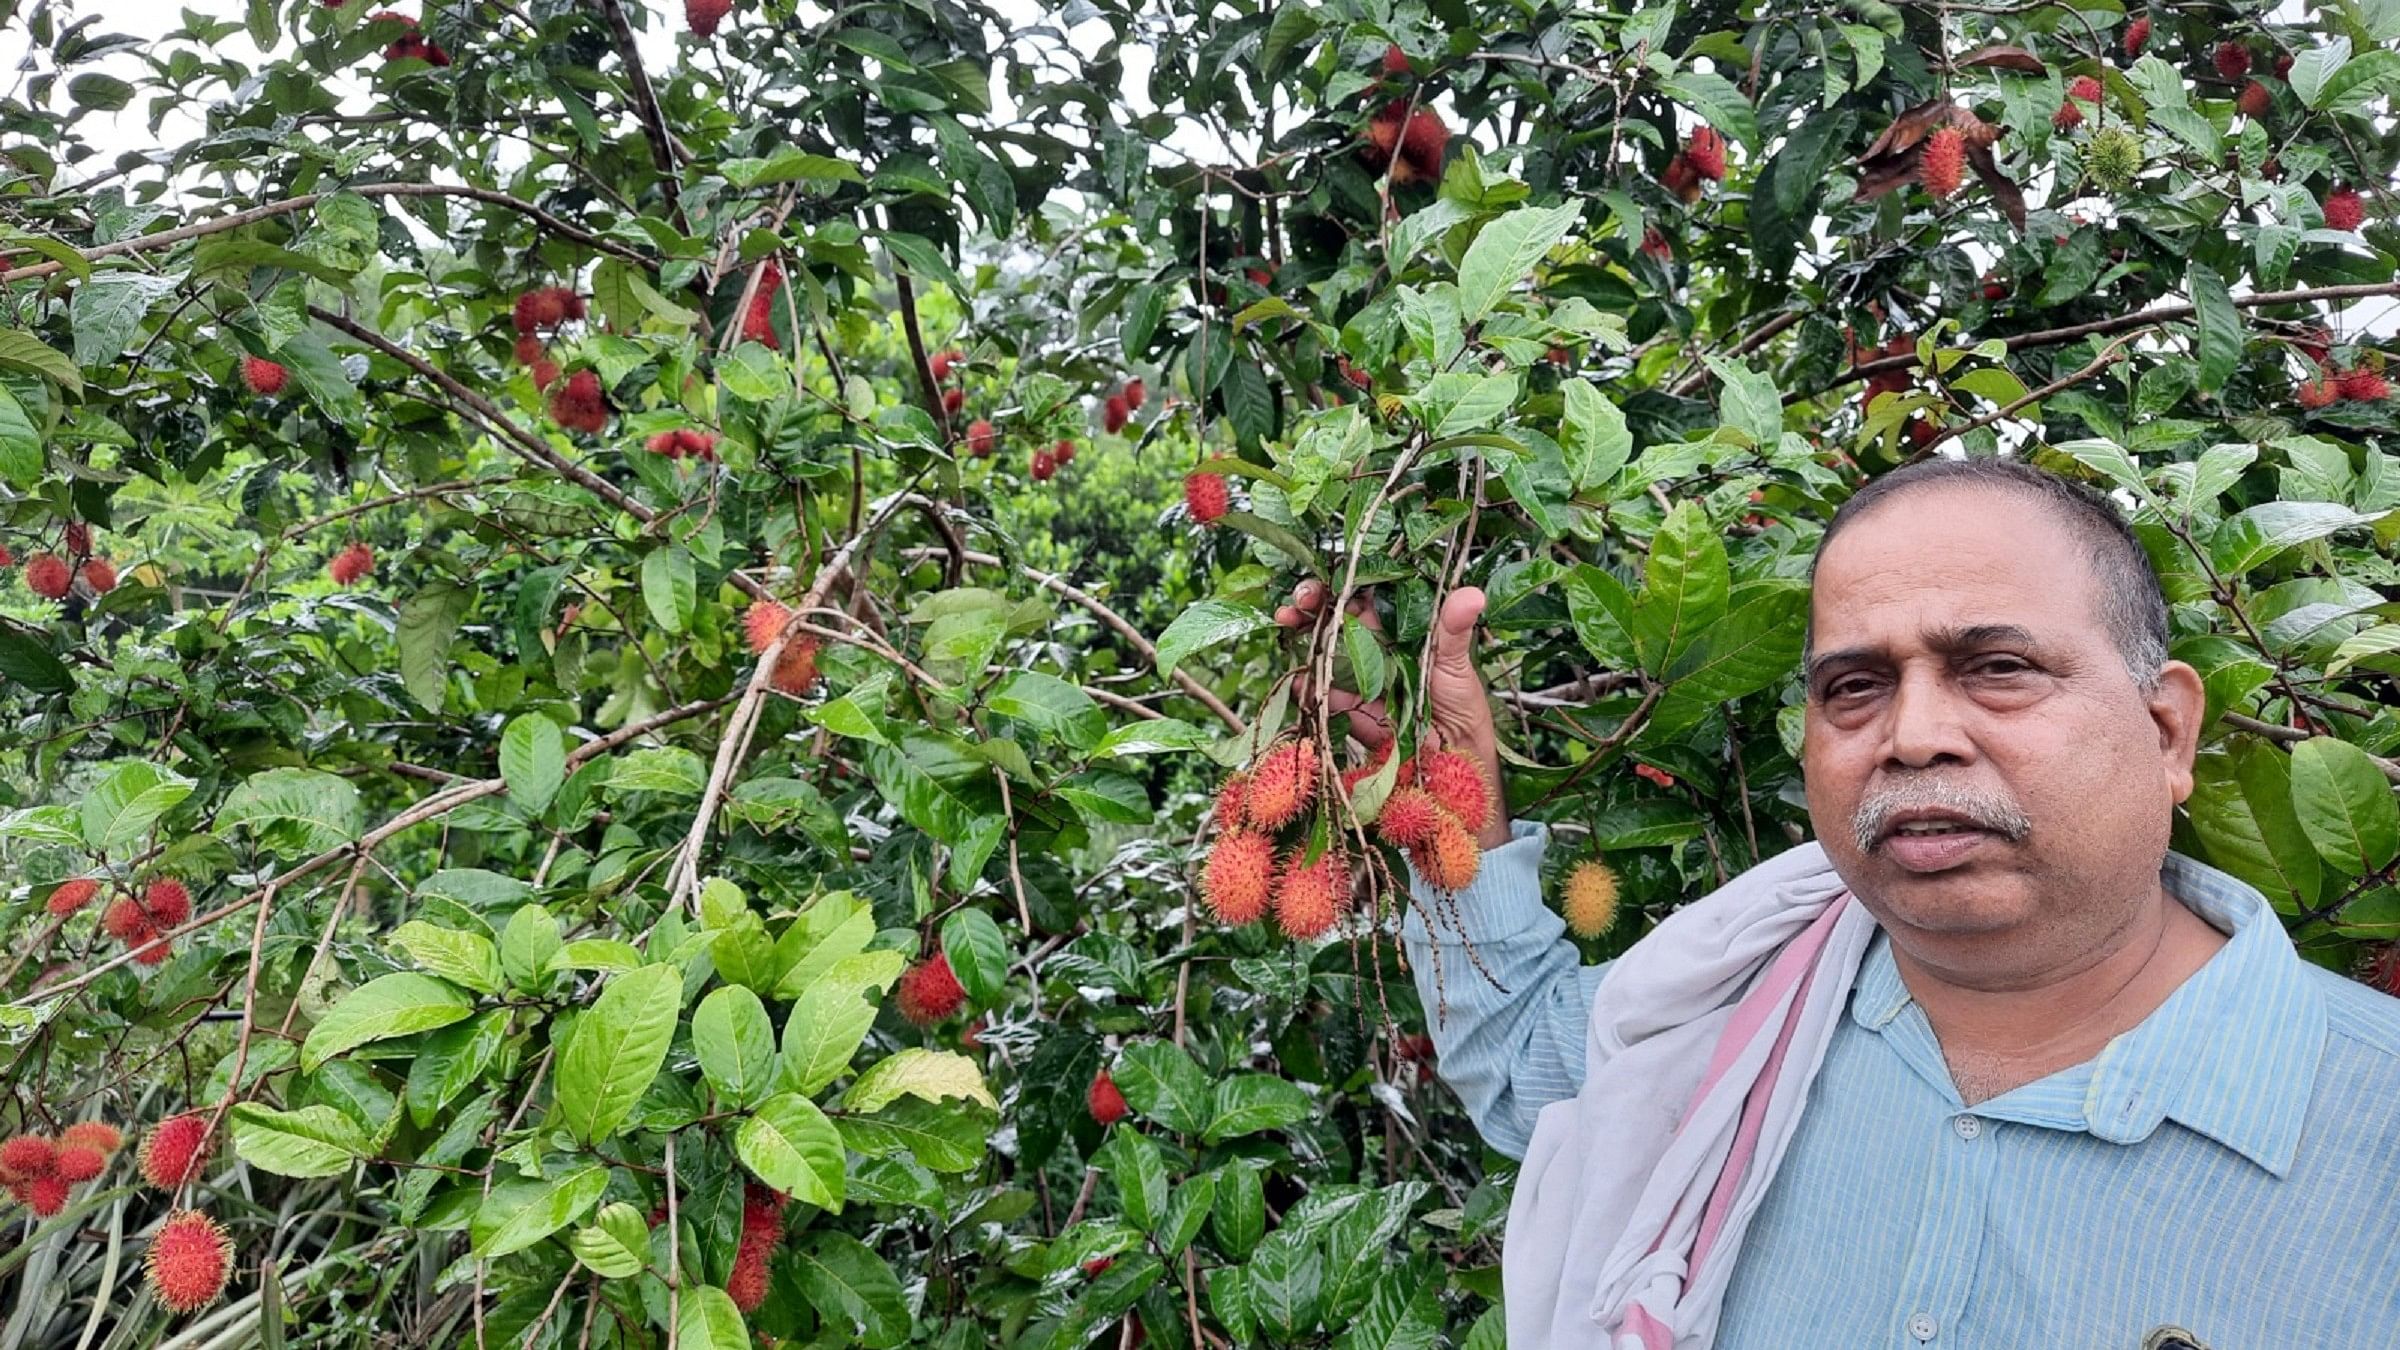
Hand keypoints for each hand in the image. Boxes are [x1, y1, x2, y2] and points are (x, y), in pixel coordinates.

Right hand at [1275, 580, 1509, 847]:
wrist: (1451, 752)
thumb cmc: (1459, 698)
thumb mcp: (1456, 659)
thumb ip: (1453, 627)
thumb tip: (1473, 595)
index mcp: (1393, 625)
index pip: (1360, 593)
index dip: (1339, 583)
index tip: (1326, 580)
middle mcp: (1369, 644)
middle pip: (1331, 616)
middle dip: (1309, 605)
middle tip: (1297, 602)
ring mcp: (1353, 674)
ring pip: (1318, 648)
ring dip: (1299, 636)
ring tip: (1287, 623)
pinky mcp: (1344, 706)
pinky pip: (1317, 692)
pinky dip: (1304, 684)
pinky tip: (1300, 676)